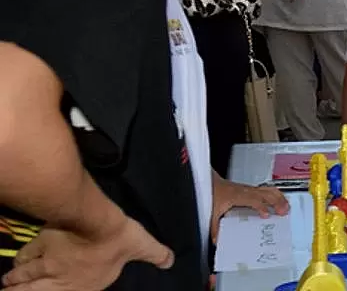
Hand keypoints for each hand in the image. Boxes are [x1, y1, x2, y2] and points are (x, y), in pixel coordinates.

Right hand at [2, 214, 172, 289]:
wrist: (95, 221)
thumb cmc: (119, 238)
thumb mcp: (141, 245)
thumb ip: (155, 254)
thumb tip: (171, 261)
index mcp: (83, 285)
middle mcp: (61, 279)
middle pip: (33, 290)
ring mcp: (47, 264)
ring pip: (24, 276)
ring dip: (16, 280)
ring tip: (7, 283)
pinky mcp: (38, 246)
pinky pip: (24, 256)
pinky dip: (19, 260)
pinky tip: (16, 260)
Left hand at [210, 177, 289, 244]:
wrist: (211, 182)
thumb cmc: (213, 193)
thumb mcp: (212, 212)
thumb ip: (215, 227)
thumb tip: (217, 240)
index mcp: (237, 196)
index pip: (253, 200)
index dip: (261, 207)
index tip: (267, 215)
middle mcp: (246, 191)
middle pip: (265, 193)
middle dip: (276, 202)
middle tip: (284, 212)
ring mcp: (250, 188)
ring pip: (268, 189)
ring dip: (279, 197)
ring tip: (287, 206)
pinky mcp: (251, 189)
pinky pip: (267, 189)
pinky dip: (276, 194)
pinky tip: (281, 199)